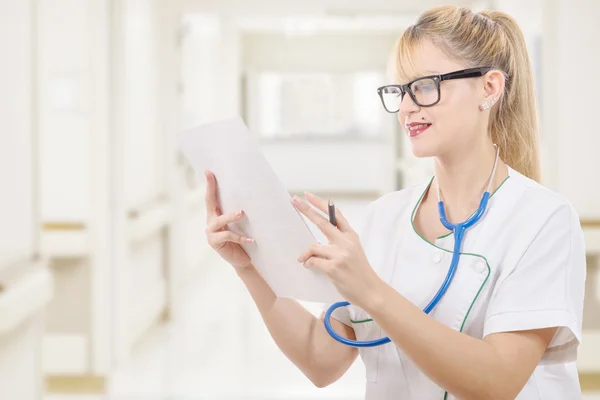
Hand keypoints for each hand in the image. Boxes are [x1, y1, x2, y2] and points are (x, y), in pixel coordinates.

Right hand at [204, 170, 254, 270]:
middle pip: (210, 203)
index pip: (212, 197)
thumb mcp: (244, 223)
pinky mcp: (215, 243)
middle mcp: (211, 221)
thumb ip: (245, 212)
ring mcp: (211, 233)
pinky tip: (251, 240)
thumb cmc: (245, 239)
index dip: (210, 184)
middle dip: (211, 189)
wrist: (244, 260)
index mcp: (217, 214)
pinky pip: (229, 236)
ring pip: (220, 221)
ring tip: (242, 213)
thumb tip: (264, 194)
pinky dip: (241, 237)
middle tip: (214, 177)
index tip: (209, 171)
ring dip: (231, 216)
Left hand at [292, 192, 382, 308]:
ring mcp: (340, 254)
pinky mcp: (334, 268)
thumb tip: (317, 239)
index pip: (335, 214)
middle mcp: (346, 242)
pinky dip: (308, 263)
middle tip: (294, 200)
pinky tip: (310, 266)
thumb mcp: (353, 250)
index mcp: (351, 235)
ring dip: (305, 254)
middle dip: (306, 210)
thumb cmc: (359, 271)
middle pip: (322, 222)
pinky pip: (312, 261)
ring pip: (313, 247)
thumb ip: (339, 240)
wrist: (371, 291)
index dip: (321, 203)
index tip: (308, 195)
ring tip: (303, 260)